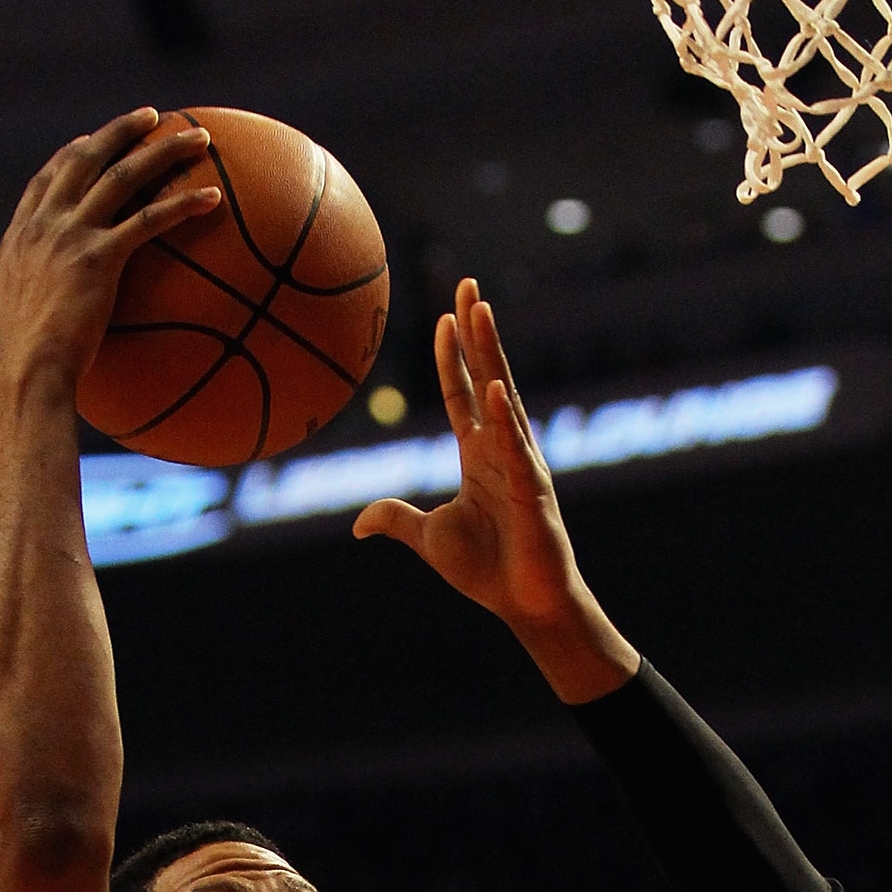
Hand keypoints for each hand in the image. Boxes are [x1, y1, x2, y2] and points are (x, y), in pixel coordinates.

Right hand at [0, 108, 221, 392]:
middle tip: (151, 115)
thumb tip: (57, 334)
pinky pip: (150, 219)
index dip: (70, 155)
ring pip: (124, 175)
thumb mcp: (22, 328)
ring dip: (164, 149)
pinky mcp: (99, 257)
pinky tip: (213, 197)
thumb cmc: (25, 369)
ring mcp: (71, 235)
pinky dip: (183, 203)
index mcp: (21, 236)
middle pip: (87, 159)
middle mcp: (44, 224)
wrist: (23, 373)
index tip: (89, 139)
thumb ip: (41, 310)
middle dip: (122, 131)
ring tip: (198, 138)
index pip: (46, 180)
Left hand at [353, 280, 636, 702]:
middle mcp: (501, 449)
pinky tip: (497, 388)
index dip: (452, 357)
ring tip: (481, 311)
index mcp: (477, 456)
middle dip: (476, 332)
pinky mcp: (532, 489)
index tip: (443, 318)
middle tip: (468, 285)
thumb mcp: (428, 539)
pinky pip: (516, 447)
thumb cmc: (487, 571)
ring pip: (504, 397)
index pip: (462, 394)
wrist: (524, 605)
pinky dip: (506, 419)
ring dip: (492, 353)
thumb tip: (358, 523)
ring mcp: (520, 463)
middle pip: (487, 376)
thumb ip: (397, 519)